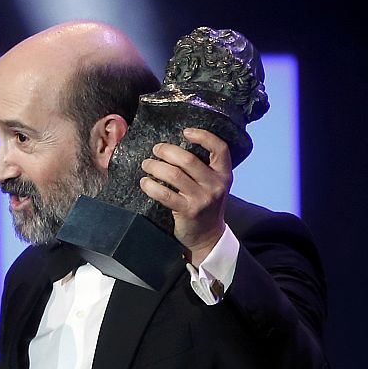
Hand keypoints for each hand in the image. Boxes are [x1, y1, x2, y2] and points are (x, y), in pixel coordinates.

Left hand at [139, 128, 231, 267]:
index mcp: (224, 175)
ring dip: (155, 166)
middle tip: (156, 149)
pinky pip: (165, 194)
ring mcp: (202, 199)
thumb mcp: (212, 185)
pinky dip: (151, 186)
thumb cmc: (205, 206)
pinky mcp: (188, 211)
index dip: (203, 136)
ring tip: (146, 165)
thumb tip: (174, 147)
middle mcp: (216, 185)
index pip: (220, 149)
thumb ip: (202, 169)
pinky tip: (144, 182)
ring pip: (174, 175)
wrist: (207, 236)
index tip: (185, 131)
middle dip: (167, 151)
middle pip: (188, 160)